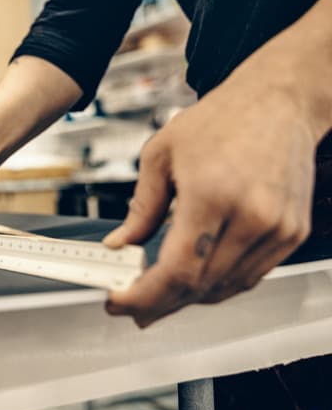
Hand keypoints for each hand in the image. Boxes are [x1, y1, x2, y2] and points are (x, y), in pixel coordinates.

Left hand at [102, 63, 317, 327]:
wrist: (277, 101)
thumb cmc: (219, 120)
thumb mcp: (160, 155)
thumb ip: (141, 207)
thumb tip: (119, 244)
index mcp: (212, 193)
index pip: (177, 270)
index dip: (144, 296)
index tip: (118, 302)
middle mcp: (251, 216)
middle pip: (199, 286)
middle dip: (159, 304)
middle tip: (131, 308)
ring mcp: (277, 228)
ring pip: (225, 287)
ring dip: (188, 299)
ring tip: (156, 298)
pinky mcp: (291, 233)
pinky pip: (250, 275)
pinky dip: (218, 284)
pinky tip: (194, 281)